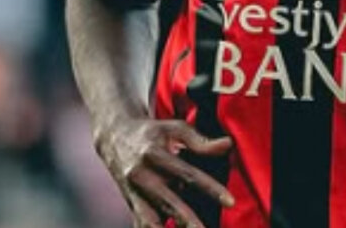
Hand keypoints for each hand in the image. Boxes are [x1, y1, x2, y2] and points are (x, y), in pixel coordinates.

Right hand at [94, 118, 234, 227]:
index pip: (188, 175)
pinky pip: (141, 225)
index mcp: (154, 155)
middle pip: (168, 203)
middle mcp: (142, 177)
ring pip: (149, 221)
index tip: (230, 202)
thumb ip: (200, 140)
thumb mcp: (174, 128)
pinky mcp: (131, 205)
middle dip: (188, 221)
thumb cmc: (152, 132)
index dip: (210, 189)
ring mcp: (134, 194)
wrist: (114, 137)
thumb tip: (228, 144)